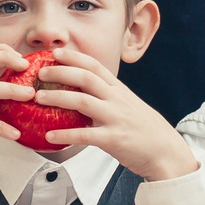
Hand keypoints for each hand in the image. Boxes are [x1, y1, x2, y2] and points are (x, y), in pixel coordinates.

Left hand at [30, 46, 196, 182]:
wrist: (166, 152)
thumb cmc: (143, 130)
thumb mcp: (127, 105)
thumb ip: (107, 97)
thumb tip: (83, 91)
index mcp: (118, 90)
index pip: (95, 66)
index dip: (74, 57)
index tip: (55, 52)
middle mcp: (116, 100)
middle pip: (86, 78)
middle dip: (61, 72)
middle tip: (40, 72)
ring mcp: (115, 118)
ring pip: (83, 101)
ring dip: (58, 98)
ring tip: (38, 98)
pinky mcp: (114, 139)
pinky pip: (86, 135)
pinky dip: (66, 135)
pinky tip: (49, 135)